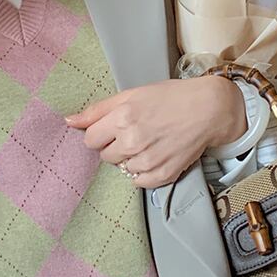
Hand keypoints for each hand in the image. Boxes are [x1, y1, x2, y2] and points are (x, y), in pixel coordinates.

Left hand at [63, 76, 246, 188]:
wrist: (208, 109)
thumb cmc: (169, 97)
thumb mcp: (131, 94)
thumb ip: (97, 110)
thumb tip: (68, 121)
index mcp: (122, 118)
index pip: (90, 140)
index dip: (101, 134)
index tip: (114, 128)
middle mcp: (133, 141)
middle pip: (105, 156)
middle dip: (115, 145)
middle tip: (135, 133)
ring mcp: (148, 160)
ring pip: (122, 168)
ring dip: (131, 158)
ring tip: (149, 142)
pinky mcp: (163, 174)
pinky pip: (139, 181)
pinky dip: (144, 171)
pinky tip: (156, 155)